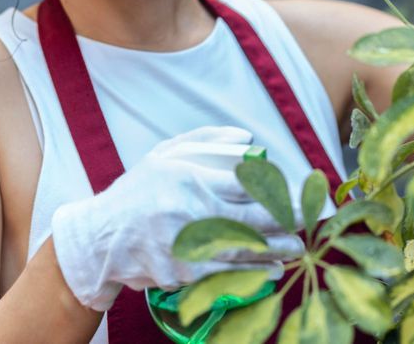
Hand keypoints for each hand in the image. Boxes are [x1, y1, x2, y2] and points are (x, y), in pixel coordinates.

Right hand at [50, 126, 304, 310]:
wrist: (100, 238)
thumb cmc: (138, 192)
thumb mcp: (165, 156)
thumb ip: (206, 142)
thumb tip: (247, 139)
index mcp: (187, 175)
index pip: (244, 182)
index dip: (277, 188)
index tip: (302, 191)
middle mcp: (187, 209)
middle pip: (252, 217)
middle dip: (288, 219)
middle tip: (313, 220)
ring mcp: (184, 243)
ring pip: (243, 249)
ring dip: (276, 249)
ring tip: (298, 248)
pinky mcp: (181, 272)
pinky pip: (226, 273)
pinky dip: (253, 272)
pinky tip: (272, 269)